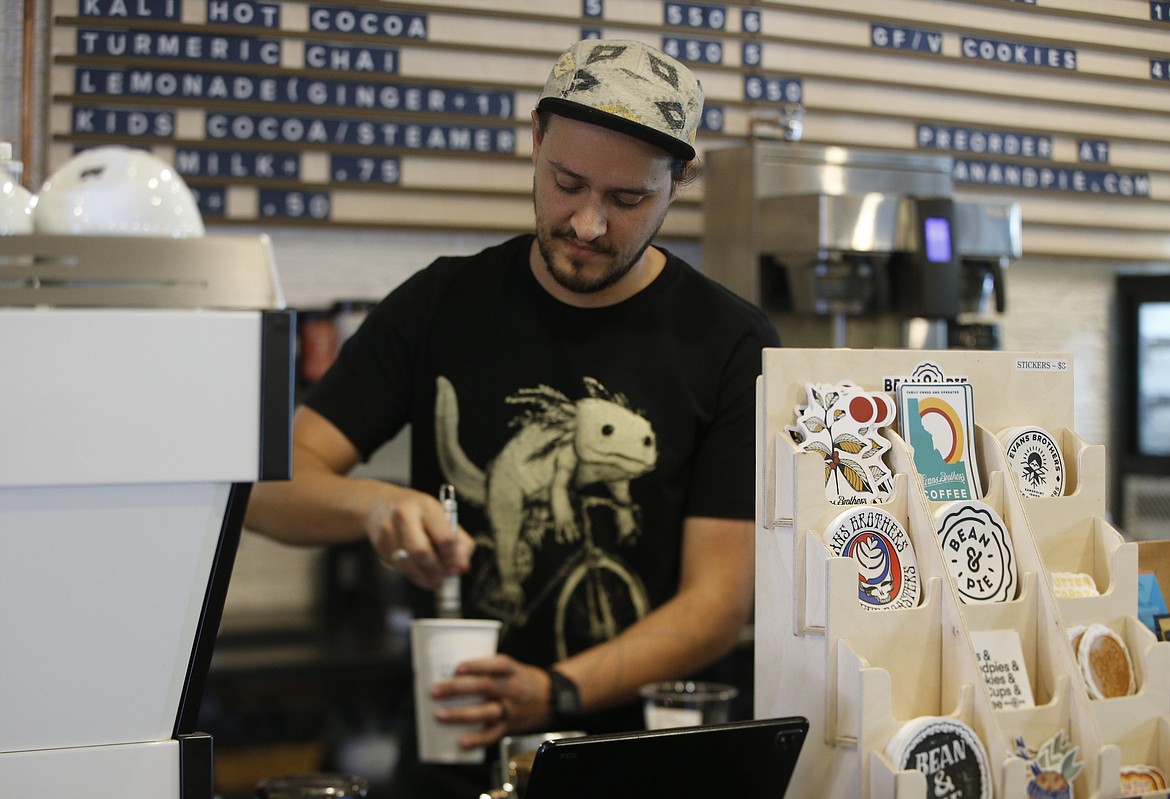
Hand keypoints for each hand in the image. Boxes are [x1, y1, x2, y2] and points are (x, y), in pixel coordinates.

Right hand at [365, 485, 474, 589]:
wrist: (380, 503)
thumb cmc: (419, 512)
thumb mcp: (443, 518)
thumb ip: (460, 542)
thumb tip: (463, 567)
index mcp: (427, 506)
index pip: (444, 537)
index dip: (452, 557)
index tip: (456, 566)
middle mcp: (405, 516)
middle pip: (421, 551)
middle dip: (436, 570)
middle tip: (444, 577)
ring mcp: (389, 531)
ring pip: (408, 565)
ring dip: (424, 578)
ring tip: (435, 579)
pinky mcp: (380, 545)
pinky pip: (399, 567)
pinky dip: (413, 574)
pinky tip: (420, 571)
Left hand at [429, 655, 553, 749]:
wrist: (550, 699)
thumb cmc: (523, 680)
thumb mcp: (511, 667)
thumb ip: (487, 668)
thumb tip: (451, 671)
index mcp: (511, 670)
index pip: (496, 665)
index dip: (477, 666)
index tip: (457, 667)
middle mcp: (511, 689)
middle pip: (484, 687)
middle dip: (458, 689)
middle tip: (435, 691)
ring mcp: (510, 709)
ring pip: (485, 712)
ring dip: (461, 714)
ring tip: (440, 714)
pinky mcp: (508, 726)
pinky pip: (492, 735)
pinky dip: (477, 739)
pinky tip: (462, 741)